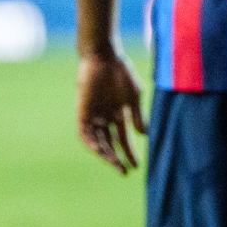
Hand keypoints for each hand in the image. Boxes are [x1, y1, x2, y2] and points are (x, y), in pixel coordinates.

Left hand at [76, 50, 145, 174]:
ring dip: (105, 154)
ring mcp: (94, 114)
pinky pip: (84, 131)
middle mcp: (105, 117)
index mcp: (118, 114)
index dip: (129, 152)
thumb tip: (143, 135)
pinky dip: (91, 142)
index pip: (123, 138)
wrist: (103, 55)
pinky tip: (100, 151)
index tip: (136, 166)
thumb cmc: (120, 72)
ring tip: (115, 165)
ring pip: (97, 140)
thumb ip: (137, 115)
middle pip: (109, 143)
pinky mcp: (83, 110)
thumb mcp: (133, 97)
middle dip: (117, 158)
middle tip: (125, 171)